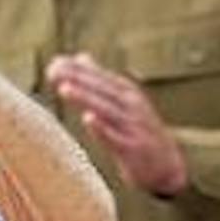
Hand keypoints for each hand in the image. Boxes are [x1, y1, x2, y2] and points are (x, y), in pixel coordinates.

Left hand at [45, 52, 186, 195]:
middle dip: (77, 79)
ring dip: (85, 98)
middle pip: (101, 89)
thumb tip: (81, 56)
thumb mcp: (122, 100)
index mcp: (127, 92)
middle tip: (53, 71)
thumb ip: (100, 80)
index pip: (100, 77)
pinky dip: (102, 128)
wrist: (167, 164)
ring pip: (106, 110)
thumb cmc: (138, 130)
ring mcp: (133, 126)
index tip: (54, 62)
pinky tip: (88, 119)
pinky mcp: (134, 148)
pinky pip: (115, 137)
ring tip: (63, 89)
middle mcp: (132, 105)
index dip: (78, 69)